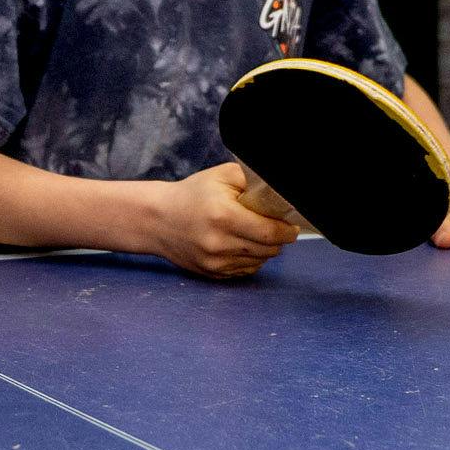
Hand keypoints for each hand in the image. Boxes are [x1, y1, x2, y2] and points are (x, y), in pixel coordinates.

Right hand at [141, 164, 298, 280]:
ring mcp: (215, 262)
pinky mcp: (212, 274)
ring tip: (256, 234)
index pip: (270, 232)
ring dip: (265, 250)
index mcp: (224, 216)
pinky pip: (245, 270)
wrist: (158, 219)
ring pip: (259, 261)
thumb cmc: (193, 194)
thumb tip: (279, 192)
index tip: (291, 225)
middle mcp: (219, 243)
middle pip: (269, 250)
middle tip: (276, 227)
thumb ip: (252, 180)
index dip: (287, 230)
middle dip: (278, 239)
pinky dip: (250, 259)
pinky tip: (242, 245)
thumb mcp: (222, 175)